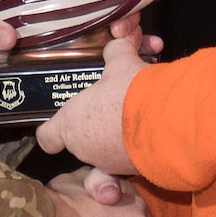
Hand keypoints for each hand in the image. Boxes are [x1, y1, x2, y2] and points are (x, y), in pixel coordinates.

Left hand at [34, 16, 162, 173]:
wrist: (167, 122)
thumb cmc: (131, 94)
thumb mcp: (121, 63)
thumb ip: (114, 53)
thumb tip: (116, 46)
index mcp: (71, 125)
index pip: (48, 137)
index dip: (54, 129)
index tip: (65, 121)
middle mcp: (85, 150)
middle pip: (81, 140)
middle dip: (95, 126)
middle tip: (111, 106)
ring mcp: (109, 164)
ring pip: (106, 150)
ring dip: (116, 136)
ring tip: (134, 116)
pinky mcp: (133, 171)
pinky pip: (128, 159)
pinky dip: (135, 147)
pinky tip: (148, 129)